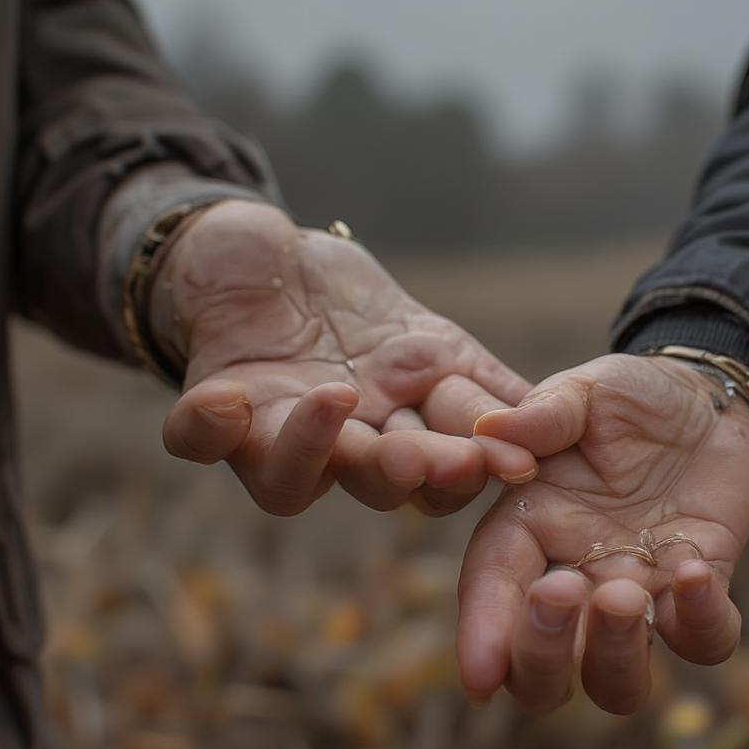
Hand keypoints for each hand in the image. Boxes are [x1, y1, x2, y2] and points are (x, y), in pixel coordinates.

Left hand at [151, 201, 534, 514]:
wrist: (269, 265)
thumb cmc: (357, 311)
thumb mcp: (437, 343)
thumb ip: (489, 388)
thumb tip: (553, 430)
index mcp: (402, 435)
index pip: (441, 472)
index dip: (471, 470)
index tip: (510, 461)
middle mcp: (342, 449)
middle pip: (370, 483)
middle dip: (400, 470)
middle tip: (419, 455)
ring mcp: (275, 432)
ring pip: (288, 481)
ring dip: (311, 449)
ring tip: (336, 400)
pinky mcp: (214, 405)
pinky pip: (196, 438)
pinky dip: (205, 428)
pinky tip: (224, 401)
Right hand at [456, 353, 748, 713]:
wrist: (708, 400)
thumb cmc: (632, 395)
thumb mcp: (585, 391)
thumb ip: (543, 414)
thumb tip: (489, 430)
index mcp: (530, 526)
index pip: (493, 589)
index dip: (483, 635)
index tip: (479, 676)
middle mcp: (576, 574)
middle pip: (540, 666)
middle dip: (541, 654)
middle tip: (568, 590)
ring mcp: (637, 592)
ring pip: (614, 681)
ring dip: (614, 657)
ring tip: (628, 595)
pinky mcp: (701, 592)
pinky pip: (702, 641)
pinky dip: (701, 623)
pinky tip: (697, 568)